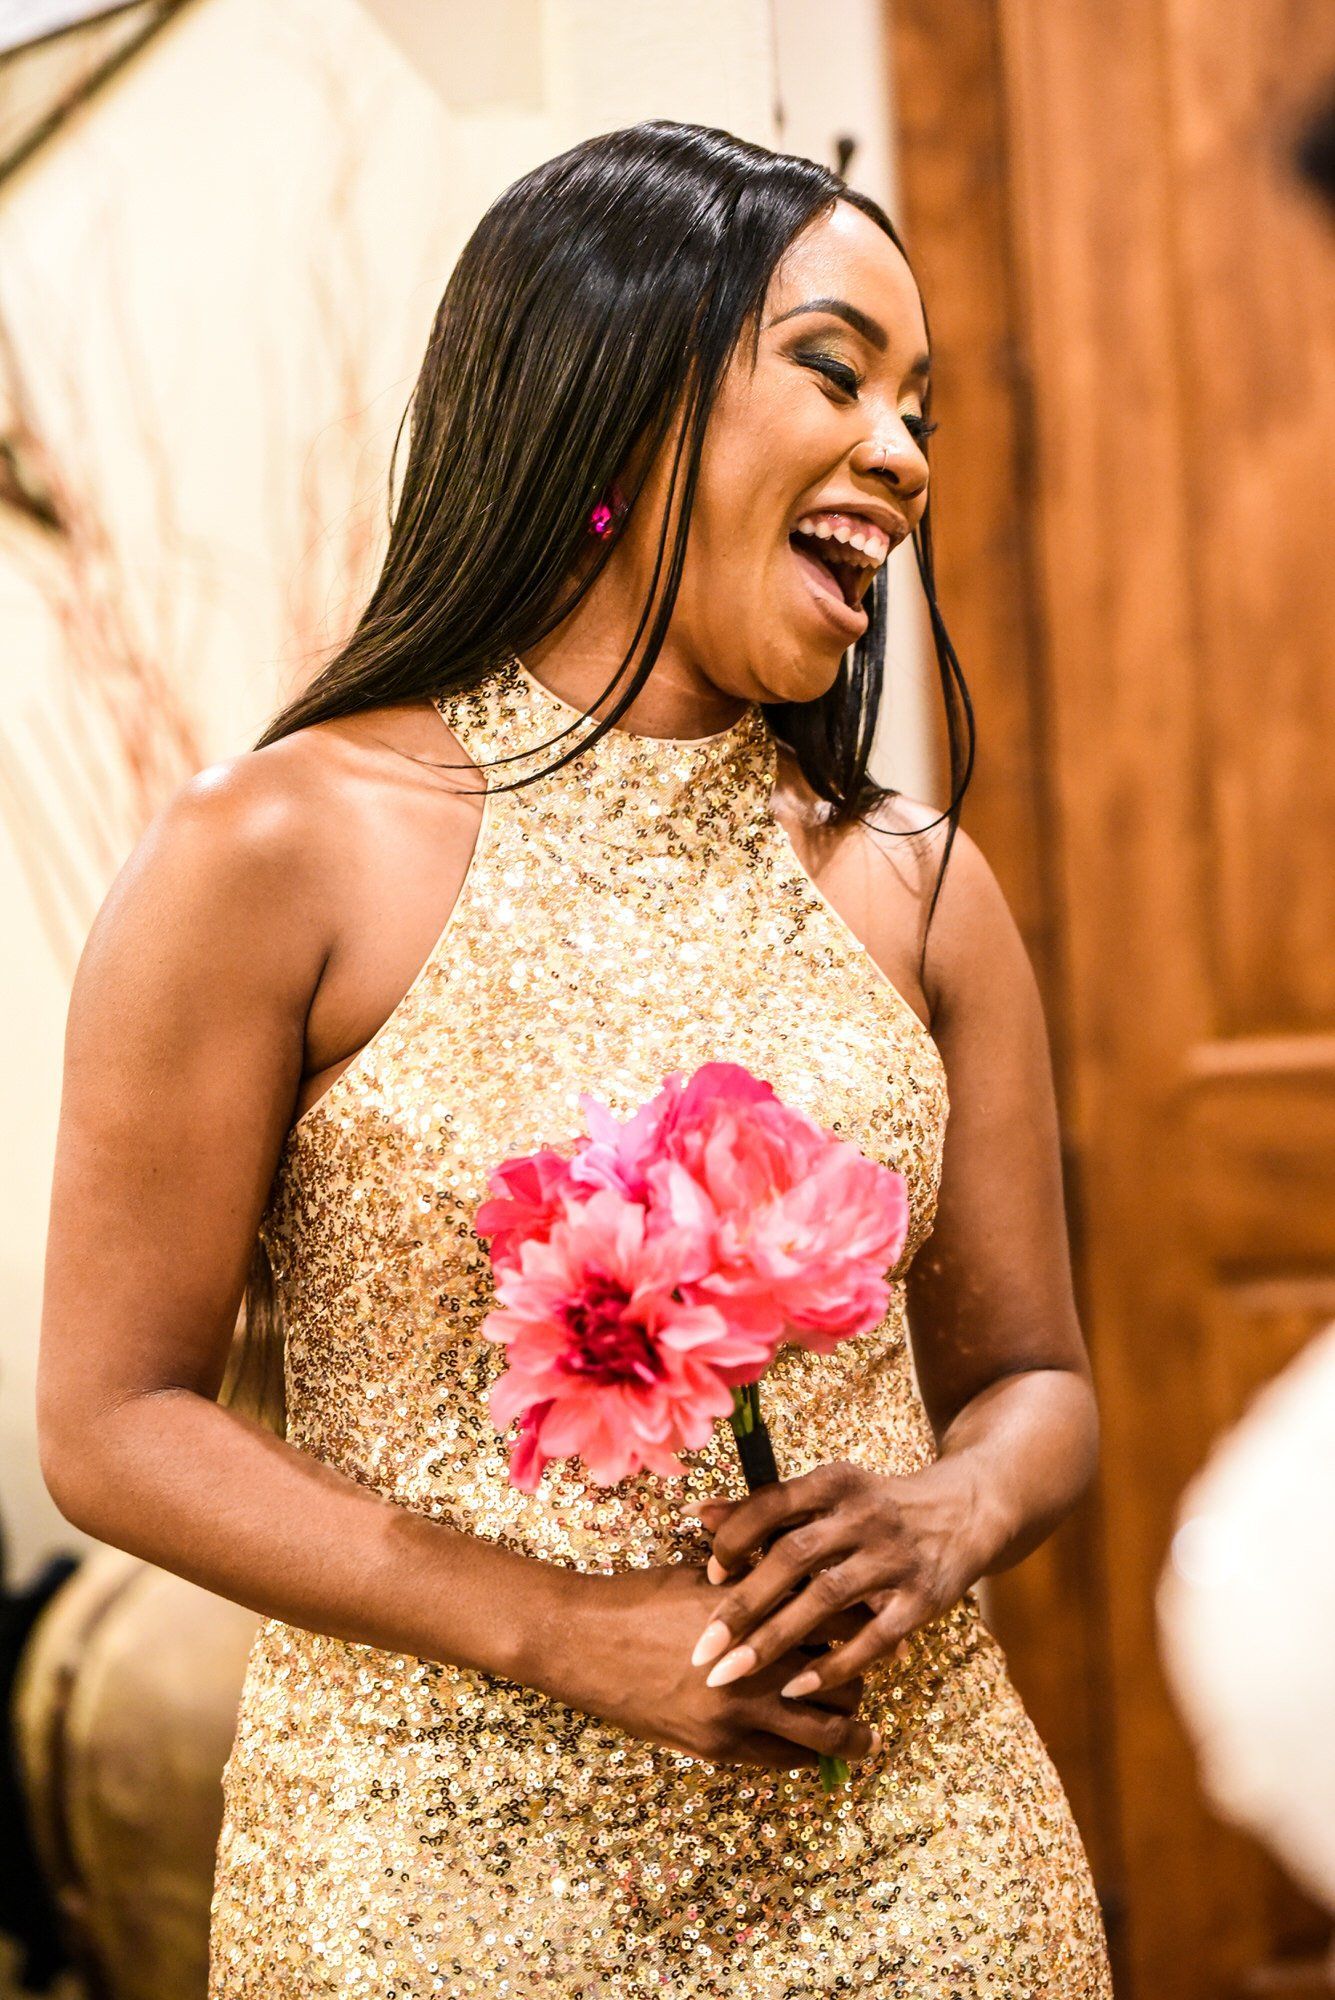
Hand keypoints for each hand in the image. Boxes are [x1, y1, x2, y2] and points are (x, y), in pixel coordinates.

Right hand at [561, 1561, 880, 1772]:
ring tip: (864, 1733)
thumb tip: (803, 1571)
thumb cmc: (641, 1597)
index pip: (841, 1619)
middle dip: (863, 1677)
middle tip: (872, 1677)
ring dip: (850, 1731)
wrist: (582, 1642)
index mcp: (760, 1609)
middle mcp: (758, 1661)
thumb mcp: (704, 1574)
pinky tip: (812, 1748)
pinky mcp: (719, 1745)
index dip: (868, 1622)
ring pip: (826, 1730)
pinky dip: (806, 1754)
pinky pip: (784, 1760)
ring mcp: (740, 1709)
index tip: (882, 1623)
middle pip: (846, 1676)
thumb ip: (757, 1576)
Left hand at [684, 1456, 983, 1697]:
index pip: (773, 1506)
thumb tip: (698, 1513)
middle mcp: (864, 1514)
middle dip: (742, 1605)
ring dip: (775, 1640)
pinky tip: (794, 1689)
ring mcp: (895, 1557)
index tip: (709, 1575)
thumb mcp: (826, 1495)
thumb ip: (765, 1508)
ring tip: (731, 1674)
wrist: (964, 1511)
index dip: (736, 1539)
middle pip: (793, 1558)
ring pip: (826, 1598)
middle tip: (701, 1650)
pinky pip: (872, 1637)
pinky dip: (832, 1666)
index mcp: (834, 1483)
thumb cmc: (874, 1508)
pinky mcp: (922, 1597)